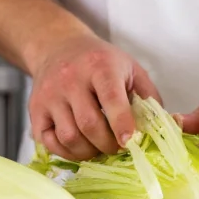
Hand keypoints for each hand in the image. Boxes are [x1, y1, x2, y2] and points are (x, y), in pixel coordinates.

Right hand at [29, 35, 160, 161]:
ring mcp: (49, 95)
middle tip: (118, 148)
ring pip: (68, 136)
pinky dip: (66, 152)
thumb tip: (164, 129)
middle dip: (108, 145)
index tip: (129, 141)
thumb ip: (149, 97)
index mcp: (99, 66)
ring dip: (88, 152)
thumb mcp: (130, 69)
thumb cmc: (101, 61)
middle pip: (88, 124)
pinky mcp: (34, 109)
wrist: (58, 46)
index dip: (121, 123)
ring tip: (99, 148)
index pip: (110, 97)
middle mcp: (70, 79)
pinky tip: (80, 146)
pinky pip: (48, 142)